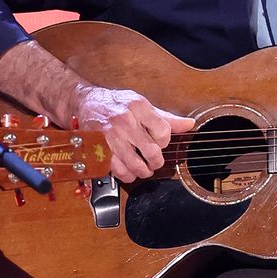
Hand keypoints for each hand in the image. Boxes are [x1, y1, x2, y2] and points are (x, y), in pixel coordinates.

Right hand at [73, 86, 194, 182]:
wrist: (87, 102)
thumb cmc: (117, 103)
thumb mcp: (142, 104)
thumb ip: (166, 118)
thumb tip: (189, 124)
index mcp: (139, 106)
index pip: (163, 132)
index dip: (165, 142)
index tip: (160, 143)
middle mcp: (125, 120)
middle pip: (151, 151)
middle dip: (156, 161)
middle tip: (155, 162)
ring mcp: (111, 136)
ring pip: (136, 164)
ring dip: (143, 171)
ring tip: (144, 169)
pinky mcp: (100, 149)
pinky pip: (118, 170)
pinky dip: (127, 175)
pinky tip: (129, 171)